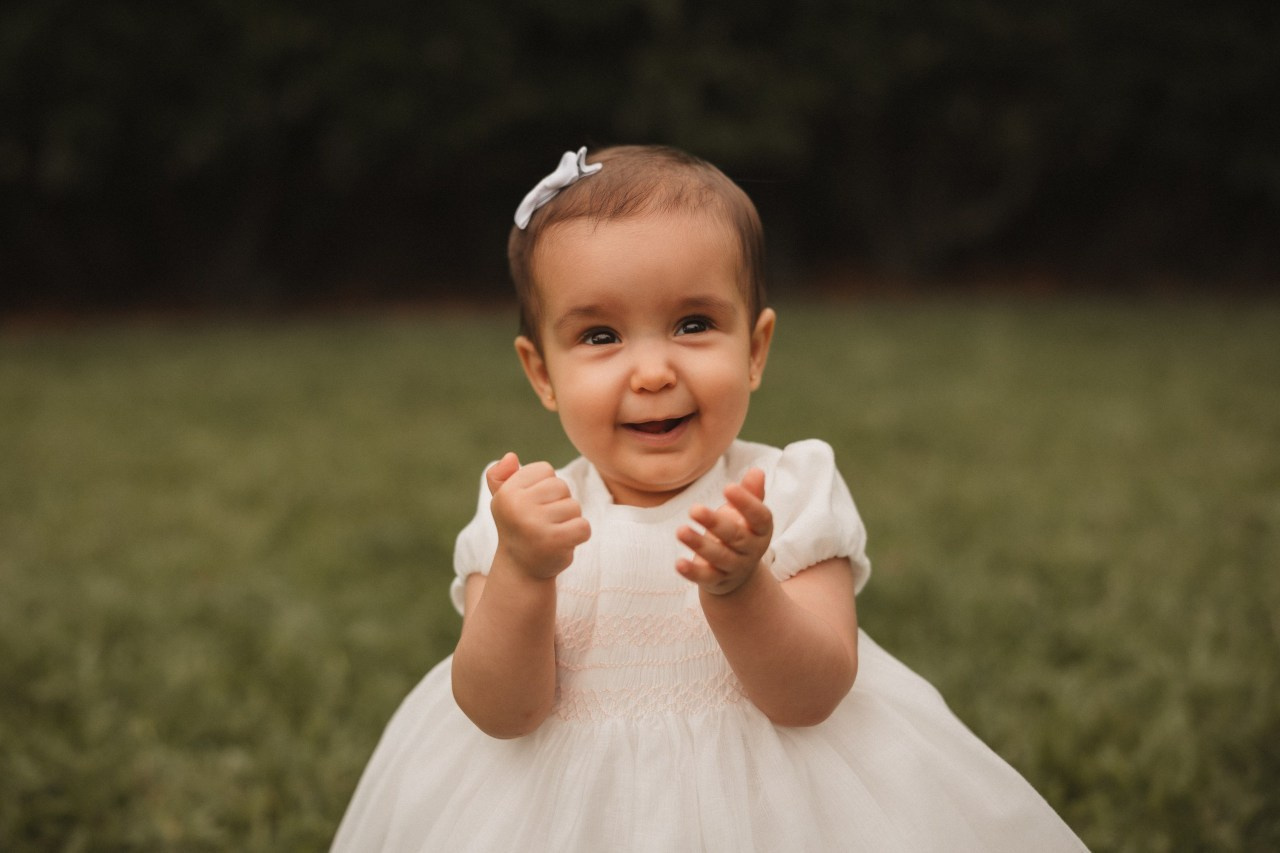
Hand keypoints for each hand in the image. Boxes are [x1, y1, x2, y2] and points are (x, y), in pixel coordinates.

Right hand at [487, 452, 590, 579]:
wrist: (521, 570)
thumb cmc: (517, 527)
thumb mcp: (505, 500)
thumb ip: (502, 476)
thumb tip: (510, 457)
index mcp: (506, 492)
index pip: (545, 470)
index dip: (545, 487)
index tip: (532, 506)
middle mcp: (517, 506)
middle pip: (562, 486)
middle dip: (559, 503)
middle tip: (543, 523)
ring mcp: (535, 525)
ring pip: (574, 506)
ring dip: (569, 520)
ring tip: (552, 533)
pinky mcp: (555, 542)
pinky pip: (584, 526)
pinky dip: (580, 535)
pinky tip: (563, 543)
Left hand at [675, 468, 772, 594]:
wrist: (737, 574)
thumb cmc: (740, 532)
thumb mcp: (746, 514)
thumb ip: (751, 494)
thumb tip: (757, 471)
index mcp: (761, 530)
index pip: (759, 517)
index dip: (746, 503)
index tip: (727, 487)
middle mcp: (751, 550)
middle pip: (735, 536)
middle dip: (715, 523)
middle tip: (694, 509)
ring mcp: (734, 567)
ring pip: (718, 556)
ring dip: (699, 544)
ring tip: (681, 531)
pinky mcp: (716, 581)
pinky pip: (705, 577)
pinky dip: (692, 572)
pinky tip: (678, 563)